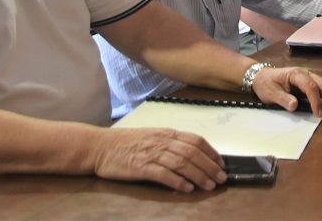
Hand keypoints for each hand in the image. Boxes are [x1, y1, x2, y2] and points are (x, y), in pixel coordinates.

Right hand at [91, 127, 225, 192]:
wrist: (100, 146)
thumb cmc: (126, 143)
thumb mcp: (152, 137)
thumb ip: (171, 144)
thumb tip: (193, 155)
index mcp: (167, 133)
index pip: (196, 140)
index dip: (211, 152)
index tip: (221, 164)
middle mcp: (162, 141)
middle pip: (193, 152)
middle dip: (210, 166)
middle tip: (221, 178)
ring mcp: (152, 153)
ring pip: (182, 163)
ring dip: (199, 175)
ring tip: (209, 185)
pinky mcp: (141, 167)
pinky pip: (164, 174)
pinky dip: (178, 181)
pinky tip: (187, 188)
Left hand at [251, 65, 321, 117]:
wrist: (261, 77)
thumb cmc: (266, 84)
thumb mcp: (270, 92)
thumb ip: (283, 99)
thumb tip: (295, 106)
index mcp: (296, 74)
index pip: (310, 86)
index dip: (316, 101)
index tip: (318, 114)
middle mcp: (306, 73)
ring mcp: (309, 77)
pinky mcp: (310, 83)